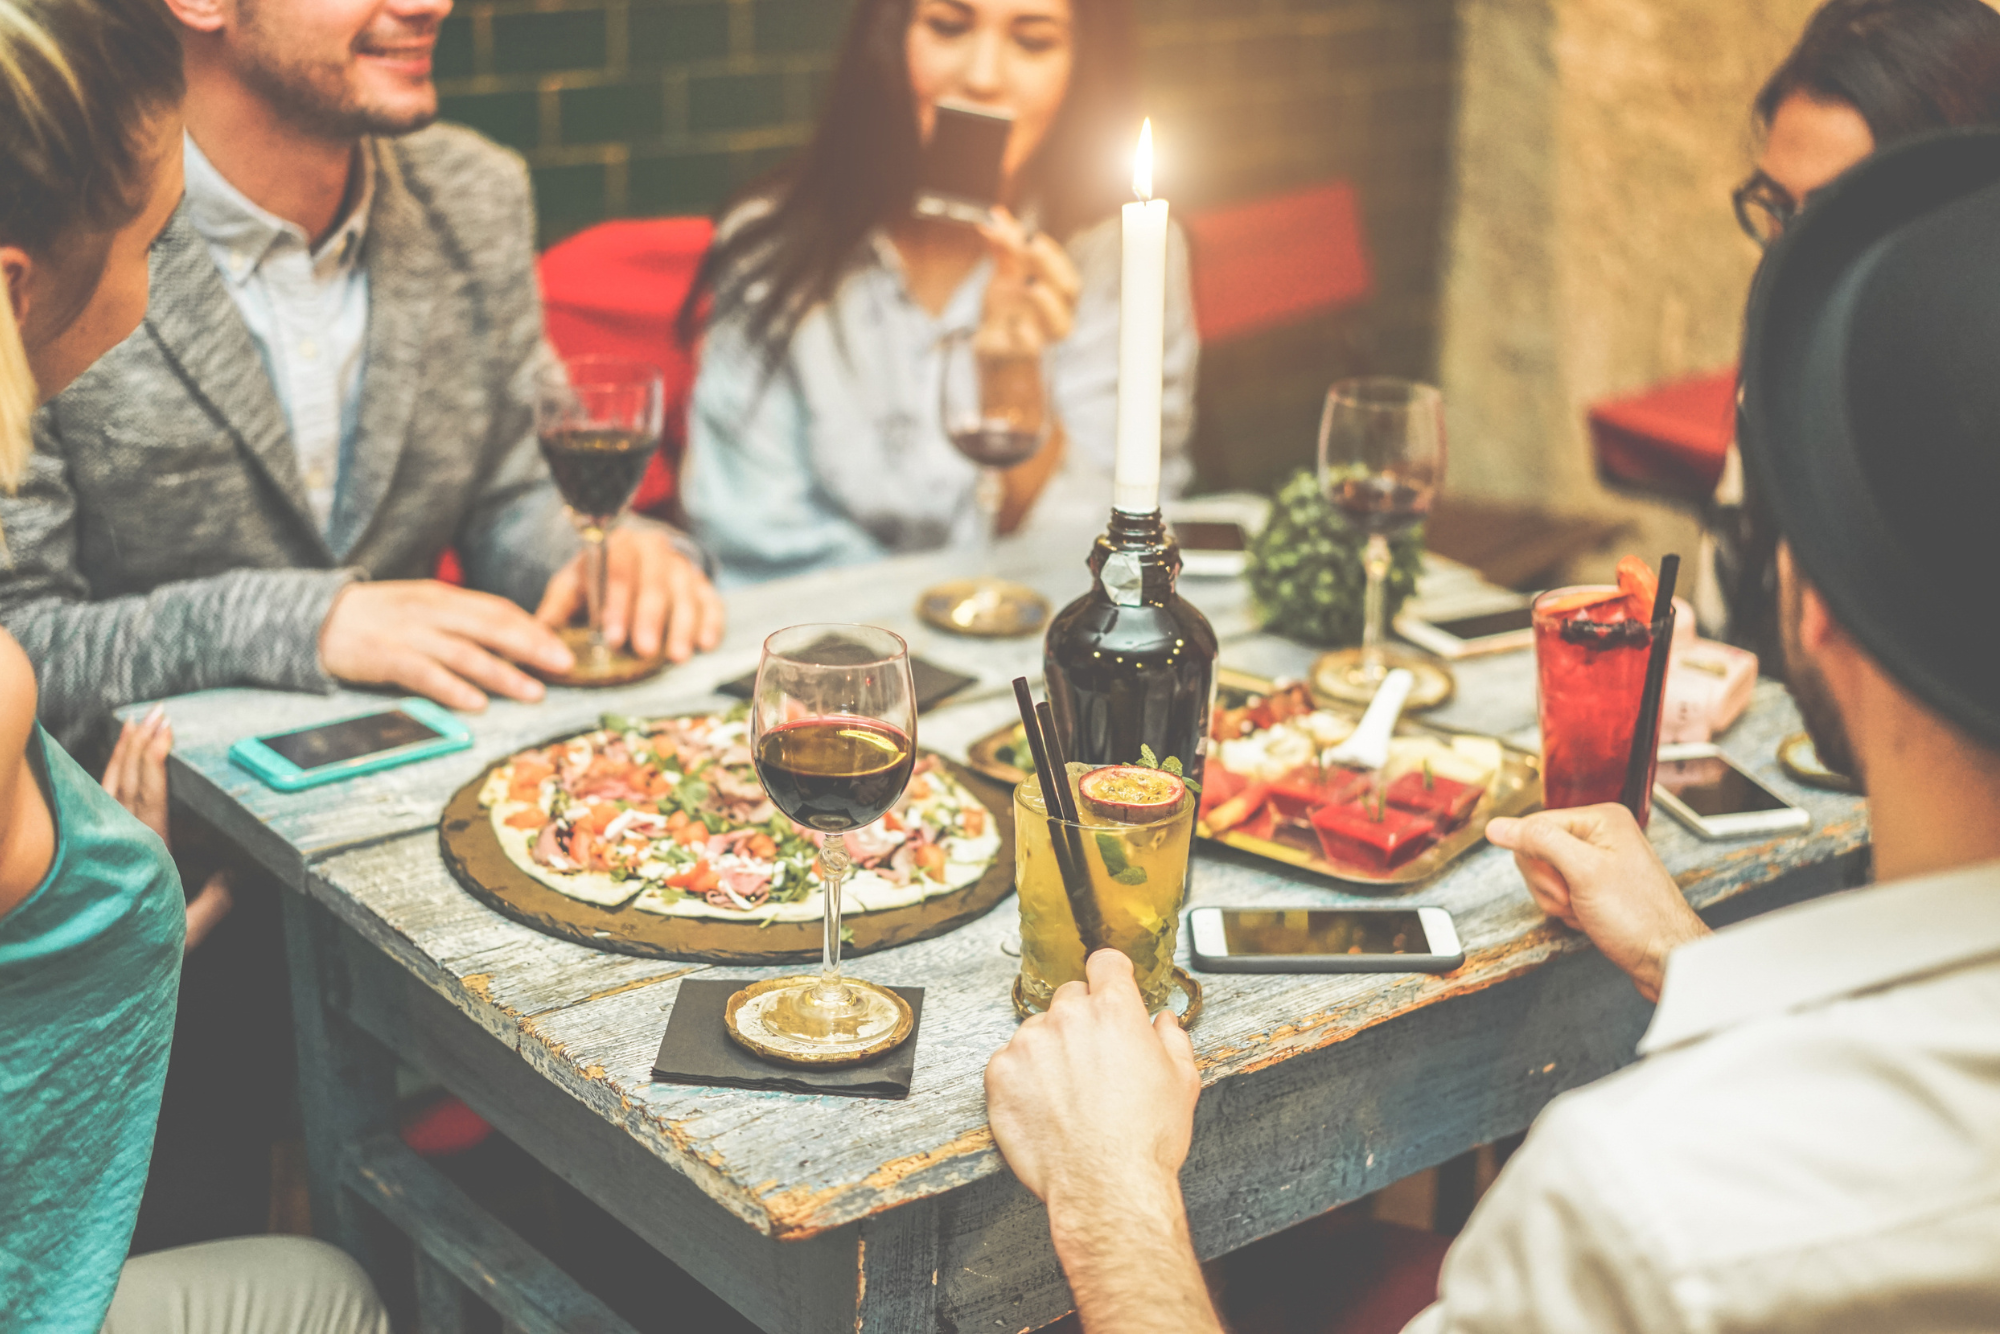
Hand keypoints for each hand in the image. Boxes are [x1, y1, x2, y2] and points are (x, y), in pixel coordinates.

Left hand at [101, 705, 235, 951]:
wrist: (91, 970)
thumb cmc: (142, 948)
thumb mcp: (188, 929)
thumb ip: (217, 898)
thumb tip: (242, 869)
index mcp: (147, 856)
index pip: (150, 799)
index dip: (155, 762)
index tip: (164, 732)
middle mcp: (121, 844)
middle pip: (126, 783)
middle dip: (141, 745)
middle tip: (158, 713)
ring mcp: (105, 844)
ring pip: (109, 788)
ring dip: (122, 754)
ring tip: (136, 724)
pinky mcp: (96, 849)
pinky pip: (100, 803)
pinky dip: (108, 776)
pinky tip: (114, 763)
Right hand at [320, 580, 574, 710]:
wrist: (320, 618)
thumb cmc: (382, 617)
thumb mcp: (426, 608)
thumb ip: (463, 621)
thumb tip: (512, 640)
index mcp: (444, 597)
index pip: (498, 610)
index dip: (533, 629)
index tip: (562, 647)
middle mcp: (432, 611)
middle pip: (490, 627)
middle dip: (532, 647)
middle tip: (564, 665)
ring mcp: (409, 634)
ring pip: (465, 653)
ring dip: (503, 674)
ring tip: (533, 692)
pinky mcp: (386, 657)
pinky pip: (426, 674)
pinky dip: (453, 689)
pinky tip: (476, 703)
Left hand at [535, 526, 724, 663]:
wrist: (633, 560)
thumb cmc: (596, 580)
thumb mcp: (572, 587)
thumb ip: (557, 610)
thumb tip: (536, 637)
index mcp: (617, 546)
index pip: (617, 572)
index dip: (617, 605)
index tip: (613, 637)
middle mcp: (653, 551)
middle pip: (654, 584)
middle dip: (650, 619)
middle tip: (646, 651)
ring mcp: (680, 567)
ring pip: (685, 594)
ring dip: (682, 627)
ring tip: (677, 657)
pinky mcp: (702, 584)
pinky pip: (712, 601)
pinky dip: (710, 623)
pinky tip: (705, 644)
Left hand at [977, 207, 1080, 358]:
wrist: (990, 339)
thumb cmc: (1005, 303)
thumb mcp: (1003, 271)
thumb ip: (1003, 244)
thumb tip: (996, 214)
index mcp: (1057, 289)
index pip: (1064, 270)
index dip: (1051, 253)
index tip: (1031, 237)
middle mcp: (1058, 311)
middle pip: (1068, 290)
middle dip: (1051, 267)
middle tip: (1031, 248)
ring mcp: (1044, 334)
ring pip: (1061, 325)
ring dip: (1047, 303)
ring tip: (1031, 286)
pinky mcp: (1025, 352)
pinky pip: (1032, 347)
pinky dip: (1025, 336)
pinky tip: (1014, 324)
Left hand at [985, 950, 1199, 1212]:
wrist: (1105, 1188)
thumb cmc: (1146, 1141)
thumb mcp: (1181, 1083)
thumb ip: (1172, 1040)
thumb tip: (1164, 1023)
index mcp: (1114, 1010)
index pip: (1104, 962)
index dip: (1109, 975)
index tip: (1107, 986)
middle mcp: (1068, 1016)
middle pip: (1070, 997)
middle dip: (1081, 1022)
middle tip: (1092, 1063)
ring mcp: (1029, 1042)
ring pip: (1038, 1031)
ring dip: (1049, 1051)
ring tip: (1069, 1095)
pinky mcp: (1000, 1072)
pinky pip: (1009, 1061)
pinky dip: (1022, 1079)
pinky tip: (1046, 1107)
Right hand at [1486, 805, 1709, 1000]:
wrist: (1665, 959)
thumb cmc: (1639, 918)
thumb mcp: (1583, 872)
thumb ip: (1538, 841)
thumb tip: (1497, 826)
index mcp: (1601, 819)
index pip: (1535, 826)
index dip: (1538, 860)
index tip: (1564, 882)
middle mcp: (1601, 836)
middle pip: (1537, 851)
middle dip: (1549, 884)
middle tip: (1576, 898)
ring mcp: (1598, 862)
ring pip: (1544, 876)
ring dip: (1557, 901)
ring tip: (1585, 910)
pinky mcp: (1595, 886)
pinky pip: (1559, 892)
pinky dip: (1567, 911)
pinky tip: (1588, 918)